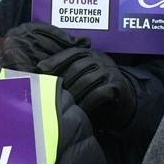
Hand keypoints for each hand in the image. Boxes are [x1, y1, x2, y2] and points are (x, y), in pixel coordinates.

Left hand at [0, 22, 135, 132]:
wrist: (124, 102)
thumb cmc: (96, 90)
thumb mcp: (83, 78)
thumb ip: (68, 72)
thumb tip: (39, 70)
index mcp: (91, 54)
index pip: (71, 53)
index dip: (55, 60)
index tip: (40, 68)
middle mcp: (101, 59)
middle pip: (77, 66)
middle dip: (62, 79)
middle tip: (49, 91)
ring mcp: (110, 71)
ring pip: (86, 80)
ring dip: (72, 93)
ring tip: (61, 103)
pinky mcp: (117, 85)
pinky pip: (98, 93)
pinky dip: (87, 102)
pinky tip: (79, 110)